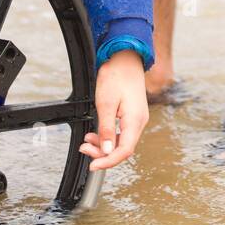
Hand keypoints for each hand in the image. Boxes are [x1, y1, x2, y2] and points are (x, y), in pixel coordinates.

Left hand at [79, 50, 148, 170]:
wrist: (125, 58)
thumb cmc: (116, 76)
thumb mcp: (106, 103)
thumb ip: (107, 129)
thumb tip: (107, 151)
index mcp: (135, 121)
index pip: (124, 151)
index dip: (108, 161)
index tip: (93, 166)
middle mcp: (139, 122)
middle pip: (122, 148)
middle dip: (103, 153)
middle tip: (84, 149)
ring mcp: (136, 119)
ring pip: (121, 141)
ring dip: (104, 145)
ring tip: (87, 141)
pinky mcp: (132, 115)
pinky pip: (121, 132)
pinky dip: (108, 136)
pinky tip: (96, 134)